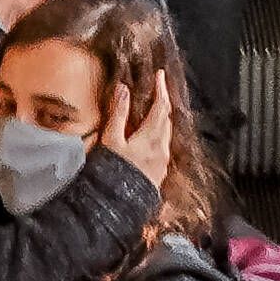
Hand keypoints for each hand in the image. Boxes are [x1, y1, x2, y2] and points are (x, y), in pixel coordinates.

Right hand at [107, 69, 180, 192]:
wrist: (118, 205)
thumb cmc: (112, 171)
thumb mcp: (111, 139)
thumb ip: (118, 113)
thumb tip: (124, 88)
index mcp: (152, 137)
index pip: (161, 107)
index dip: (161, 89)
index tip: (160, 75)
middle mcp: (162, 148)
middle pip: (167, 119)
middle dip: (163, 102)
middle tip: (158, 89)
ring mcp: (163, 162)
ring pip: (167, 133)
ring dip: (163, 118)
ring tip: (156, 110)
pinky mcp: (160, 173)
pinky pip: (165, 146)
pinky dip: (161, 134)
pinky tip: (154, 136)